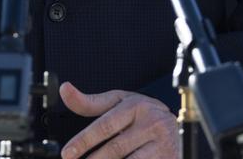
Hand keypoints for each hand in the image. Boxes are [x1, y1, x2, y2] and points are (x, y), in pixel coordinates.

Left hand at [60, 82, 178, 158]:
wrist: (177, 128)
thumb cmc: (141, 115)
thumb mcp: (119, 103)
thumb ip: (91, 103)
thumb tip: (65, 90)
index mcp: (136, 105)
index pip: (105, 125)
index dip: (84, 140)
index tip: (68, 153)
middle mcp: (151, 122)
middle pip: (115, 148)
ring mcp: (162, 143)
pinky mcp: (169, 158)